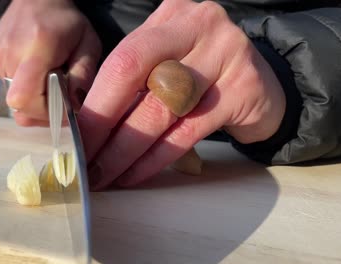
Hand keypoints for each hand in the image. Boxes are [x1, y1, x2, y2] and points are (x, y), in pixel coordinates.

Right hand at [0, 0, 100, 125]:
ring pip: (15, 102)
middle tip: (62, 103)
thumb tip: (76, 108)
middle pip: (20, 105)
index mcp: (37, 48)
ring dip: (36, 103)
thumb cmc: (68, 23)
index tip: (66, 111)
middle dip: (44, 112)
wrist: (37, 0)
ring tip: (51, 84)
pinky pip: (10, 91)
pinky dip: (27, 92)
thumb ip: (83, 75)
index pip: (26, 98)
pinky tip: (39, 77)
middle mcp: (11, 54)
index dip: (46, 113)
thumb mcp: (88, 45)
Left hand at [78, 0, 285, 189]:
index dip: (95, 99)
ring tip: (104, 173)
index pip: (122, 56)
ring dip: (126, 148)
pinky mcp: (242, 89)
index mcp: (172, 16)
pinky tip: (135, 174)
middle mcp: (199, 25)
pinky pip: (187, 131)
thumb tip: (87, 121)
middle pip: (136, 74)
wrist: (266, 85)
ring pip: (160, 109)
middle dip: (103, 121)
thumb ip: (136, 79)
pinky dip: (156, 157)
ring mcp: (225, 54)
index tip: (74, 133)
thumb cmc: (205, 75)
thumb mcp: (170, 61)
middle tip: (84, 156)